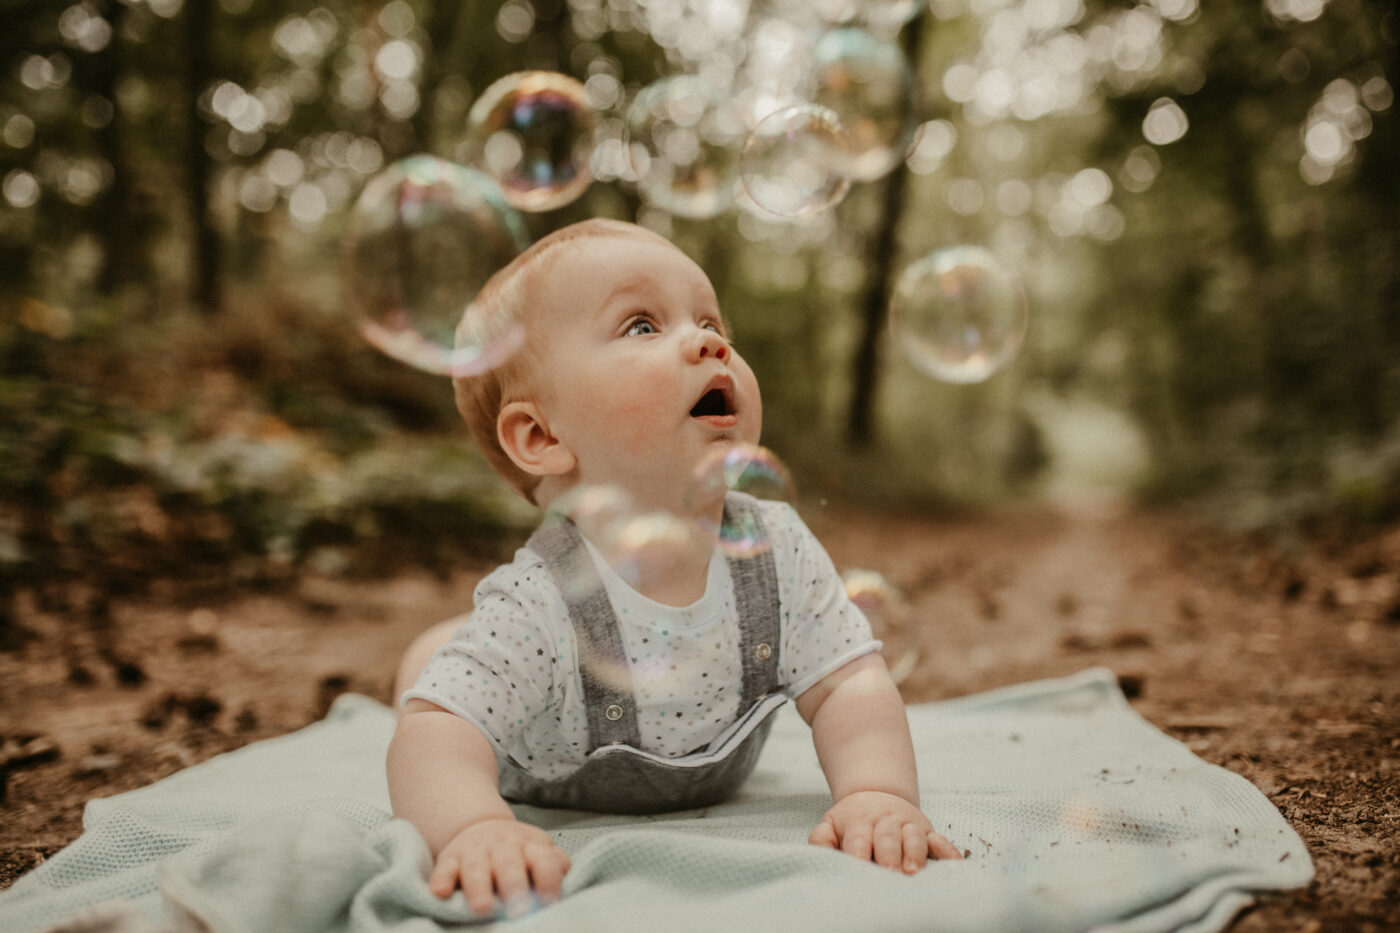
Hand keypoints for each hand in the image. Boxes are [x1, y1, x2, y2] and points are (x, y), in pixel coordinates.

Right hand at [429, 817, 569, 915]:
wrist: (482, 826)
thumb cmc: (517, 851)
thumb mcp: (539, 851)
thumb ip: (554, 865)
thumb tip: (568, 879)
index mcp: (530, 846)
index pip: (543, 859)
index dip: (548, 879)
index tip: (550, 901)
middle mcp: (502, 847)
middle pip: (509, 863)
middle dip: (514, 885)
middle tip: (518, 909)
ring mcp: (474, 852)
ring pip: (476, 867)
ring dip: (479, 887)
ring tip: (482, 908)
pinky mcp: (449, 860)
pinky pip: (443, 869)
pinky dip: (441, 880)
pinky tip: (441, 893)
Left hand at [809, 790, 962, 872]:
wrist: (877, 794)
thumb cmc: (852, 821)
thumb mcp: (831, 823)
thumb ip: (822, 838)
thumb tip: (818, 851)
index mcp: (859, 822)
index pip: (858, 840)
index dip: (858, 854)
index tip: (859, 868)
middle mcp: (885, 822)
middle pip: (887, 839)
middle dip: (889, 856)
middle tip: (889, 874)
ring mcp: (908, 825)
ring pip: (913, 837)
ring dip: (915, 852)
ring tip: (913, 870)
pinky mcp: (927, 830)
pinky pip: (940, 839)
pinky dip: (948, 851)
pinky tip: (954, 863)